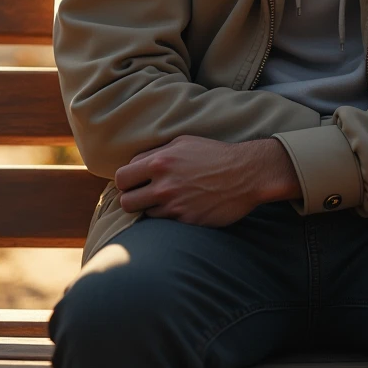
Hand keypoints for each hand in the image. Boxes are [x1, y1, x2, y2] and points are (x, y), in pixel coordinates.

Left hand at [115, 135, 288, 225]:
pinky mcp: (187, 222)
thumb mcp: (183, 143)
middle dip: (133, 198)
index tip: (136, 181)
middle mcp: (164, 185)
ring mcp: (175, 206)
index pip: (121, 177)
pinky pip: (165, 224)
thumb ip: (155, 153)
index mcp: (160, 161)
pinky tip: (182, 208)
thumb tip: (134, 164)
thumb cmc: (214, 154)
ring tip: (168, 200)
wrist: (246, 173)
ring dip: (152, 209)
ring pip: (144, 215)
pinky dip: (170, 218)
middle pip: (126, 202)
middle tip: (145, 195)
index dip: (126, 181)